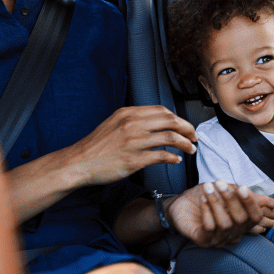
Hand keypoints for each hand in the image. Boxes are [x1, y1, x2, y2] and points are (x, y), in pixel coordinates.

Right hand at [68, 105, 197, 186]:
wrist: (79, 162)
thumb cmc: (96, 146)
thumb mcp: (114, 123)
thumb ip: (133, 120)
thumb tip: (156, 123)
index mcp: (128, 113)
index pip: (162, 110)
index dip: (178, 118)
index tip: (185, 126)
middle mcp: (132, 125)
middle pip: (170, 121)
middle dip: (187, 128)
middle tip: (194, 136)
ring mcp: (134, 142)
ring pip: (170, 138)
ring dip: (185, 144)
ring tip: (191, 149)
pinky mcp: (134, 160)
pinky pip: (161, 156)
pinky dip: (173, 158)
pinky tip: (176, 160)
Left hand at [167, 181, 273, 247]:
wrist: (179, 205)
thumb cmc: (204, 198)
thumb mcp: (228, 193)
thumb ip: (247, 196)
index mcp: (240, 224)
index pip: (254, 217)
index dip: (251, 204)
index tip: (243, 188)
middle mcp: (232, 234)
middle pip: (241, 220)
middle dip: (231, 199)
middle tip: (221, 183)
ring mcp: (218, 239)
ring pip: (225, 223)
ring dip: (216, 202)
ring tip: (209, 187)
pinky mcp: (203, 241)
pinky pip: (210, 228)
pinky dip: (207, 210)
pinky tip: (203, 200)